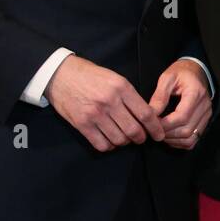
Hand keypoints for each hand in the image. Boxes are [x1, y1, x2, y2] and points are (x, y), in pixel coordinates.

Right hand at [46, 54, 164, 151]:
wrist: (60, 74)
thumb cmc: (90, 76)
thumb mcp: (115, 78)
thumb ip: (130, 96)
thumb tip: (146, 115)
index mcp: (121, 88)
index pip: (145, 114)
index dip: (155, 128)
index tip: (159, 134)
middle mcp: (110, 101)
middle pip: (134, 130)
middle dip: (141, 138)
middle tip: (140, 138)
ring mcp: (95, 114)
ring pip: (119, 139)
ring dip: (125, 142)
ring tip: (124, 137)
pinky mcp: (82, 124)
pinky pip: (102, 144)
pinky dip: (109, 146)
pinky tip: (110, 140)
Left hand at [150, 60, 212, 149]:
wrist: (196, 71)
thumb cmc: (181, 72)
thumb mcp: (167, 78)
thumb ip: (159, 96)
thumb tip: (151, 114)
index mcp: (196, 93)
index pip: (182, 116)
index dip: (165, 124)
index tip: (152, 123)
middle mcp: (204, 106)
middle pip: (187, 129)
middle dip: (167, 134)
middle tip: (153, 130)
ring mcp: (206, 115)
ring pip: (191, 138)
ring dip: (173, 140)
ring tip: (161, 133)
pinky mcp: (205, 121)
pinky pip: (194, 139)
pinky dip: (180, 142)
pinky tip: (170, 136)